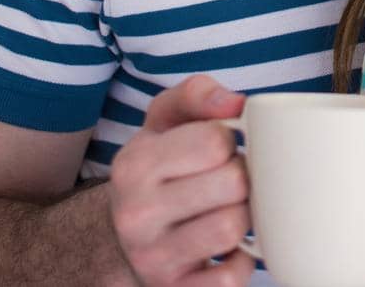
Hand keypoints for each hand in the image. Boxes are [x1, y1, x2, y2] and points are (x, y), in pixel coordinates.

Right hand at [109, 75, 254, 285]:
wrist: (118, 240)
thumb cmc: (156, 171)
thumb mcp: (161, 124)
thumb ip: (195, 96)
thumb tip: (236, 102)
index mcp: (135, 165)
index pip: (214, 140)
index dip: (230, 139)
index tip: (220, 148)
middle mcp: (138, 214)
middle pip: (232, 183)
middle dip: (243, 177)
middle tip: (232, 180)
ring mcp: (155, 258)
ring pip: (233, 227)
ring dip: (245, 216)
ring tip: (232, 209)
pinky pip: (231, 278)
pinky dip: (243, 262)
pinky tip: (230, 248)